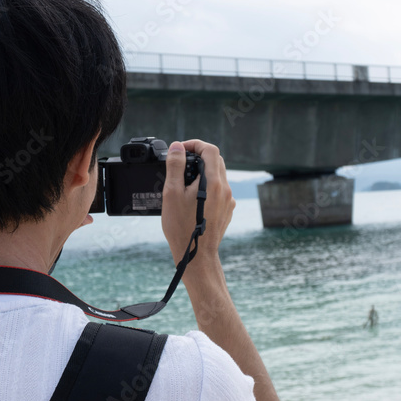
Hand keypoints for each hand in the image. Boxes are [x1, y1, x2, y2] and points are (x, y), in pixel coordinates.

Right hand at [161, 139, 234, 269]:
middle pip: (216, 161)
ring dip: (202, 173)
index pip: (210, 150)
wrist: (196, 256)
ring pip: (218, 176)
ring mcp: (228, 201)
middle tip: (180, 164)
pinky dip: (207, 187)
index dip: (195, 144)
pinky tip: (192, 200)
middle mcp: (225, 189)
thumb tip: (178, 147)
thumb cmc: (181, 227)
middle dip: (198, 157)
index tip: (181, 150)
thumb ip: (176, 166)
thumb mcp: (172, 193)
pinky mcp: (227, 210)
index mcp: (213, 182)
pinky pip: (219, 190)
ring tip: (184, 184)